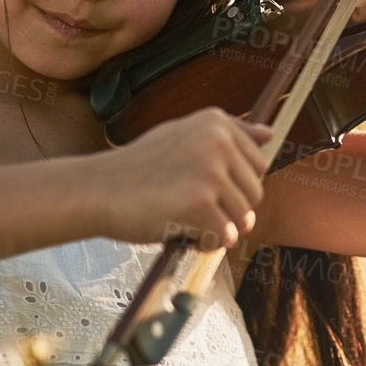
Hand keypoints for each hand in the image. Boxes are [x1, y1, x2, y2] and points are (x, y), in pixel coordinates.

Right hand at [88, 107, 270, 249]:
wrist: (96, 190)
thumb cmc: (138, 168)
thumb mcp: (183, 135)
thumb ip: (229, 134)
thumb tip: (270, 134)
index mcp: (216, 122)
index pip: (258, 165)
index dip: (233, 186)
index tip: (202, 186)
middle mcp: (217, 141)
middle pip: (255, 195)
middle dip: (228, 210)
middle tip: (188, 205)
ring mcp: (209, 172)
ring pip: (243, 219)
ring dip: (216, 228)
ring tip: (181, 214)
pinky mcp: (200, 204)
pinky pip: (224, 238)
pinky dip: (204, 243)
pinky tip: (178, 227)